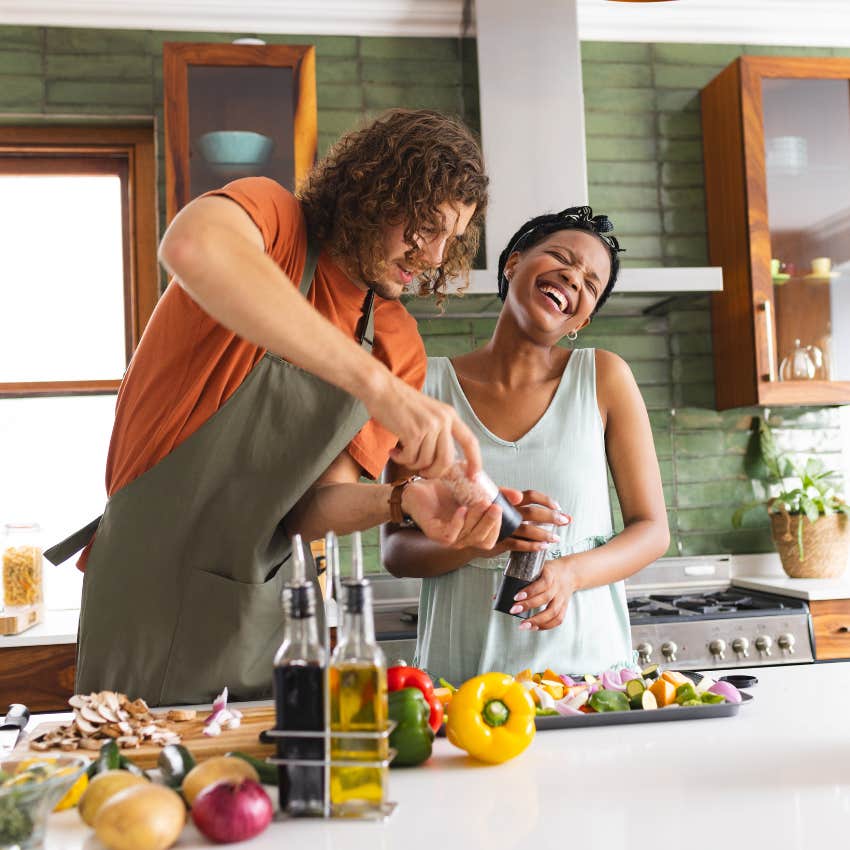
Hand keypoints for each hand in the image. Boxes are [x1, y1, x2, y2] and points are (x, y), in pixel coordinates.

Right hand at [363, 372, 481, 478]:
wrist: (381, 389)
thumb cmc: (401, 403)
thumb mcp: (429, 413)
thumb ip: (440, 431)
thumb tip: (444, 461)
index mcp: (450, 415)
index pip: (470, 441)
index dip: (475, 461)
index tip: (473, 477)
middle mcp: (443, 420)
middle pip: (447, 460)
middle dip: (434, 472)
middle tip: (422, 473)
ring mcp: (429, 426)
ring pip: (426, 461)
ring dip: (412, 464)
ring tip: (401, 455)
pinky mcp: (413, 432)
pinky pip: (411, 458)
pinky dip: (401, 460)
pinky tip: (393, 452)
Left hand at [401, 477, 496, 547]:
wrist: (419, 487)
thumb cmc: (446, 491)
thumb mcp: (474, 490)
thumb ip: (495, 493)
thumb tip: (518, 496)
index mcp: (471, 531)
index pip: (490, 540)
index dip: (498, 528)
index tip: (502, 508)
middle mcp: (461, 538)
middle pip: (482, 540)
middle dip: (491, 523)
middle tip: (495, 506)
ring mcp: (448, 538)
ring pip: (469, 537)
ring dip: (478, 520)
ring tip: (481, 502)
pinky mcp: (435, 534)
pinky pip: (451, 535)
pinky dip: (459, 522)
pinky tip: (462, 509)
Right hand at [475, 490, 571, 558]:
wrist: (468, 533)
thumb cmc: (490, 517)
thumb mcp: (503, 505)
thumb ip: (523, 505)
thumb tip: (554, 508)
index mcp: (508, 499)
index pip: (531, 495)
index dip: (546, 501)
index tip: (557, 506)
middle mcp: (506, 512)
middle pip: (532, 513)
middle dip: (552, 517)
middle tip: (565, 521)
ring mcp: (502, 527)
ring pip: (527, 530)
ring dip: (544, 535)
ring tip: (556, 539)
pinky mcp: (498, 541)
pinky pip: (518, 544)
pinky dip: (531, 546)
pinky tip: (543, 547)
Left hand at [511, 557, 576, 630]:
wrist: (570, 573)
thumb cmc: (549, 570)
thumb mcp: (536, 568)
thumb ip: (518, 580)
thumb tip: (497, 596)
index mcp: (550, 574)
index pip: (542, 583)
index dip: (529, 591)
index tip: (516, 597)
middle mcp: (557, 587)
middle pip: (545, 598)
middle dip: (528, 606)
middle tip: (513, 610)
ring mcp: (562, 598)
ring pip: (553, 612)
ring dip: (537, 621)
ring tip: (523, 625)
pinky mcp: (564, 607)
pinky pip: (558, 619)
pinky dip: (546, 626)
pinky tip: (534, 627)